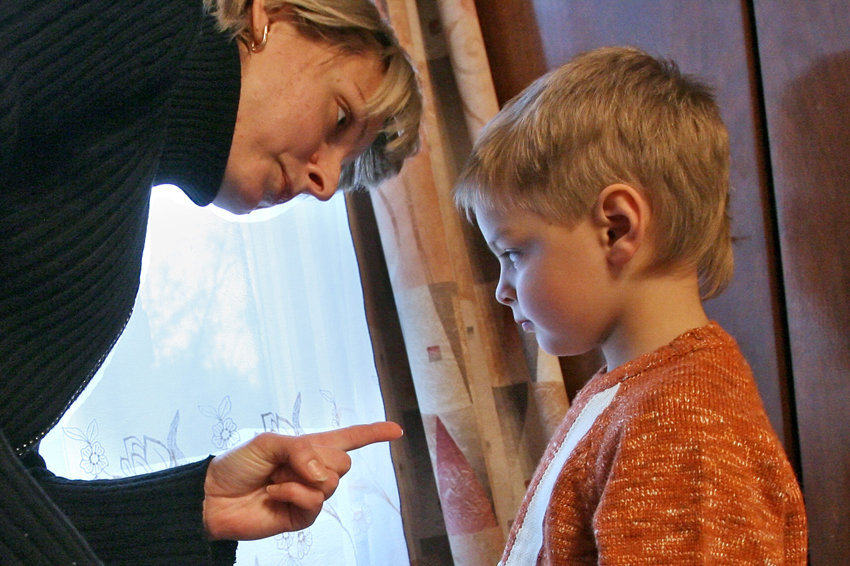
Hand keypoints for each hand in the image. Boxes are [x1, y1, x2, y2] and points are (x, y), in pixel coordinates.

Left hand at [202, 421, 402, 540]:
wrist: (214, 497)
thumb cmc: (238, 464)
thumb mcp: (269, 442)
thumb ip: (301, 450)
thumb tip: (323, 473)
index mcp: (310, 448)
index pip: (349, 438)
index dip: (373, 433)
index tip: (397, 430)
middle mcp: (315, 471)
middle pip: (345, 462)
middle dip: (319, 459)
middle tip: (287, 462)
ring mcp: (310, 495)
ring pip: (331, 483)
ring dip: (300, 478)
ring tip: (275, 479)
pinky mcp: (302, 517)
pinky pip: (314, 502)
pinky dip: (292, 493)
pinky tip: (273, 493)